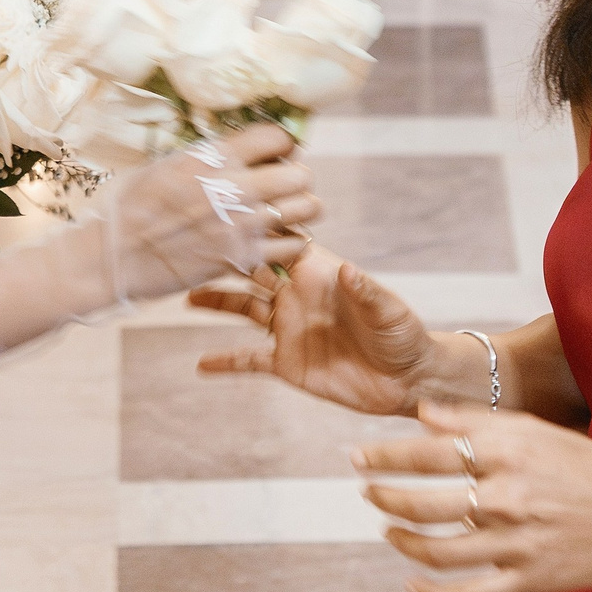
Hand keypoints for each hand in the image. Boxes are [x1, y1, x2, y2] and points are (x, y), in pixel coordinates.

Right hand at [101, 123, 317, 301]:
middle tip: (285, 185)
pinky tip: (277, 240)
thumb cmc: (129, 207)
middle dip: (297, 176)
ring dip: (302, 208)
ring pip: (307, 208)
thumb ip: (208, 157)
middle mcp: (235, 187)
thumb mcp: (166, 164)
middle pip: (301, 172)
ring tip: (287, 212)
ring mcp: (242, 225)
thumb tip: (237, 149)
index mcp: (214, 156)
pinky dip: (291, 243)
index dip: (283, 143)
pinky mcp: (242, 259)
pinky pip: (293, 246)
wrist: (112, 256)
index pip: (276, 136)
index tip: (278, 152)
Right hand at [193, 244, 433, 414]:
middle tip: (190, 248)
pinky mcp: (286, 363)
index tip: (227, 210)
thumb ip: (366, 290)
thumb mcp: (388, 310)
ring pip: (242, 309)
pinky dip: (224, 362)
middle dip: (223, 259)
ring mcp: (288, 329)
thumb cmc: (403, 335)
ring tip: (183, 295)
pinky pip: (249, 360)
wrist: (407, 381)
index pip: (281, 242)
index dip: (256, 227)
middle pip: (251, 271)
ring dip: (214, 302)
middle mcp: (297, 296)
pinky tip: (200, 365)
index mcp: (318, 274)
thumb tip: (349, 269)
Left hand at [353, 400, 591, 591]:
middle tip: (367, 492)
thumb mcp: (535, 430)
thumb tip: (420, 413)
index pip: (431, 453)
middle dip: (384, 498)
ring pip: (439, 552)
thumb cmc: (583, 465)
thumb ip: (475, 420)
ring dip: (403, 542)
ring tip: (389, 531)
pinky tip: (412, 583)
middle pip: (425, 503)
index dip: (386, 456)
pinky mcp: (528, 580)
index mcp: (511, 454)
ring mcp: (518, 543)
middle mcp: (510, 497)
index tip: (357, 456)